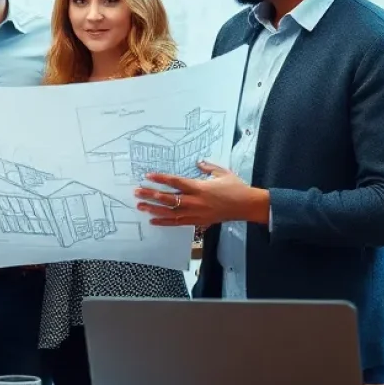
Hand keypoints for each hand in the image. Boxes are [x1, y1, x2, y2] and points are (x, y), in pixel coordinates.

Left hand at [135, 161, 269, 228]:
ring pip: (170, 212)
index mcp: (199, 187)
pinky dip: (164, 221)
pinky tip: (153, 220)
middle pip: (168, 198)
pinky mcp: (198, 222)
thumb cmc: (235, 187)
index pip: (176, 182)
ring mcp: (196, 213)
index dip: (161, 179)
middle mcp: (195, 201)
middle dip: (151, 195)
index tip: (148, 176)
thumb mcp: (222, 172)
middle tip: (137, 192)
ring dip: (154, 209)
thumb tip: (197, 162)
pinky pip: (178, 222)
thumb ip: (207, 167)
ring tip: (140, 206)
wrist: (247, 206)